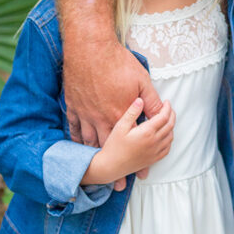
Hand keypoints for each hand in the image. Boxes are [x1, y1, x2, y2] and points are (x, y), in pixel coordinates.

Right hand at [63, 35, 162, 188]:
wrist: (89, 50)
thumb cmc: (117, 62)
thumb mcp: (141, 80)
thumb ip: (149, 100)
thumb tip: (159, 114)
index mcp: (121, 114)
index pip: (128, 145)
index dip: (136, 163)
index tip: (140, 176)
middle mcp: (103, 119)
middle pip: (109, 148)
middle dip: (116, 170)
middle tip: (120, 184)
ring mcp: (86, 114)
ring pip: (90, 141)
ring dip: (95, 157)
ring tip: (99, 172)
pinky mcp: (74, 106)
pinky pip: (74, 128)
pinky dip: (76, 140)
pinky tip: (79, 147)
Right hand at [81, 97, 175, 186]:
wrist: (110, 166)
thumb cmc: (114, 146)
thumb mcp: (120, 126)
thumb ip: (132, 112)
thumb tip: (140, 100)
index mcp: (147, 132)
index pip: (164, 117)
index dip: (167, 107)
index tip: (166, 102)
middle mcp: (153, 142)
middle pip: (170, 126)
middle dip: (171, 115)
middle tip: (168, 108)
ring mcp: (154, 152)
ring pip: (170, 137)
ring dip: (171, 126)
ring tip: (167, 119)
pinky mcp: (152, 160)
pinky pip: (167, 149)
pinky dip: (169, 140)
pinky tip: (164, 136)